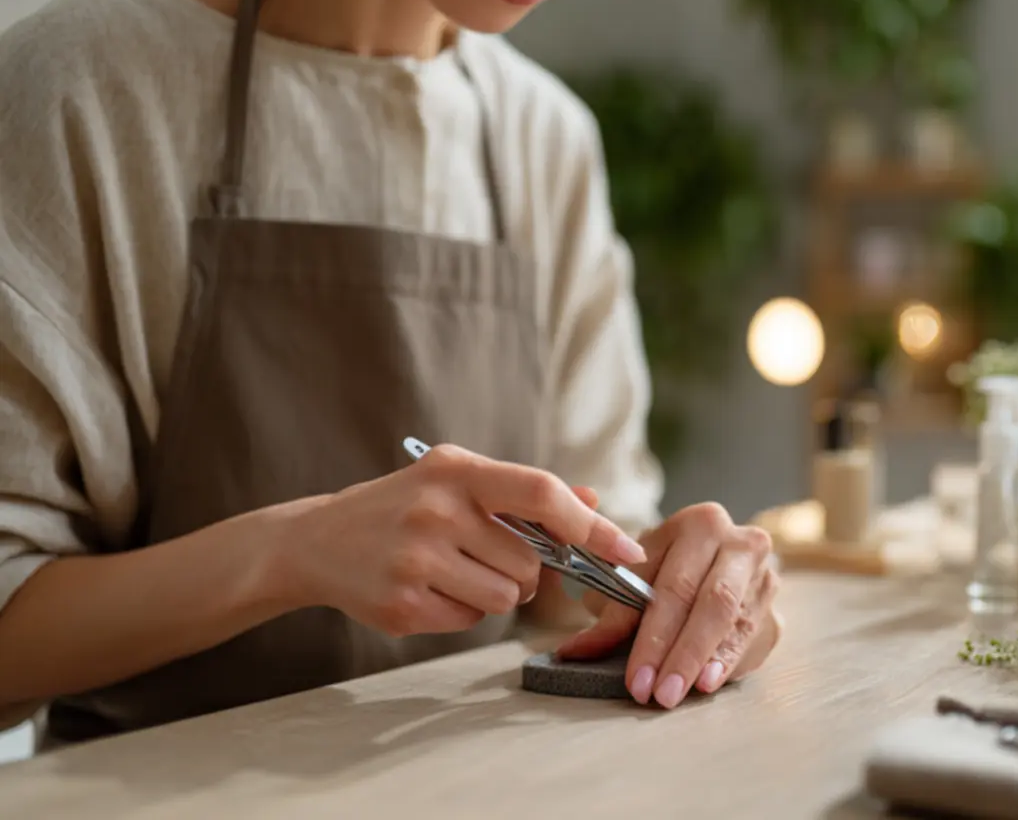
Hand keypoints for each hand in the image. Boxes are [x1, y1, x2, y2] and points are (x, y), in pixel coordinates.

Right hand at [273, 444, 646, 636]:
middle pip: (530, 561)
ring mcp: (416, 559)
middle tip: (484, 554)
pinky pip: (471, 620)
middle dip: (524, 568)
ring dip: (495, 591)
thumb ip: (526, 492)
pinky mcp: (402, 604)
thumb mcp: (458, 480)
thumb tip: (594, 503)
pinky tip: (430, 588)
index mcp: (457, 470)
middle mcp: (436, 510)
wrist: (317, 539)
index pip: (542, 493)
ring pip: (505, 595)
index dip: (592, 525)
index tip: (628, 549)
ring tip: (454, 570)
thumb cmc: (404, 505)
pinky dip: (464, 610)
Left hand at [554, 503, 780, 708]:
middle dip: (684, 654)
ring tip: (685, 693)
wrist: (712, 558)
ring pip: (738, 623)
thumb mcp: (635, 578)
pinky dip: (731, 663)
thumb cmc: (665, 567)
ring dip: (709, 662)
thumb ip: (611, 614)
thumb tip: (574, 651)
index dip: (654, 637)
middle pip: (714, 603)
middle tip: (661, 695)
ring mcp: (764, 574)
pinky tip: (711, 682)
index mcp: (700, 524)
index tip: (636, 678)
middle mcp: (740, 542)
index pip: (675, 586)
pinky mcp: (774, 606)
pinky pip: (756, 639)